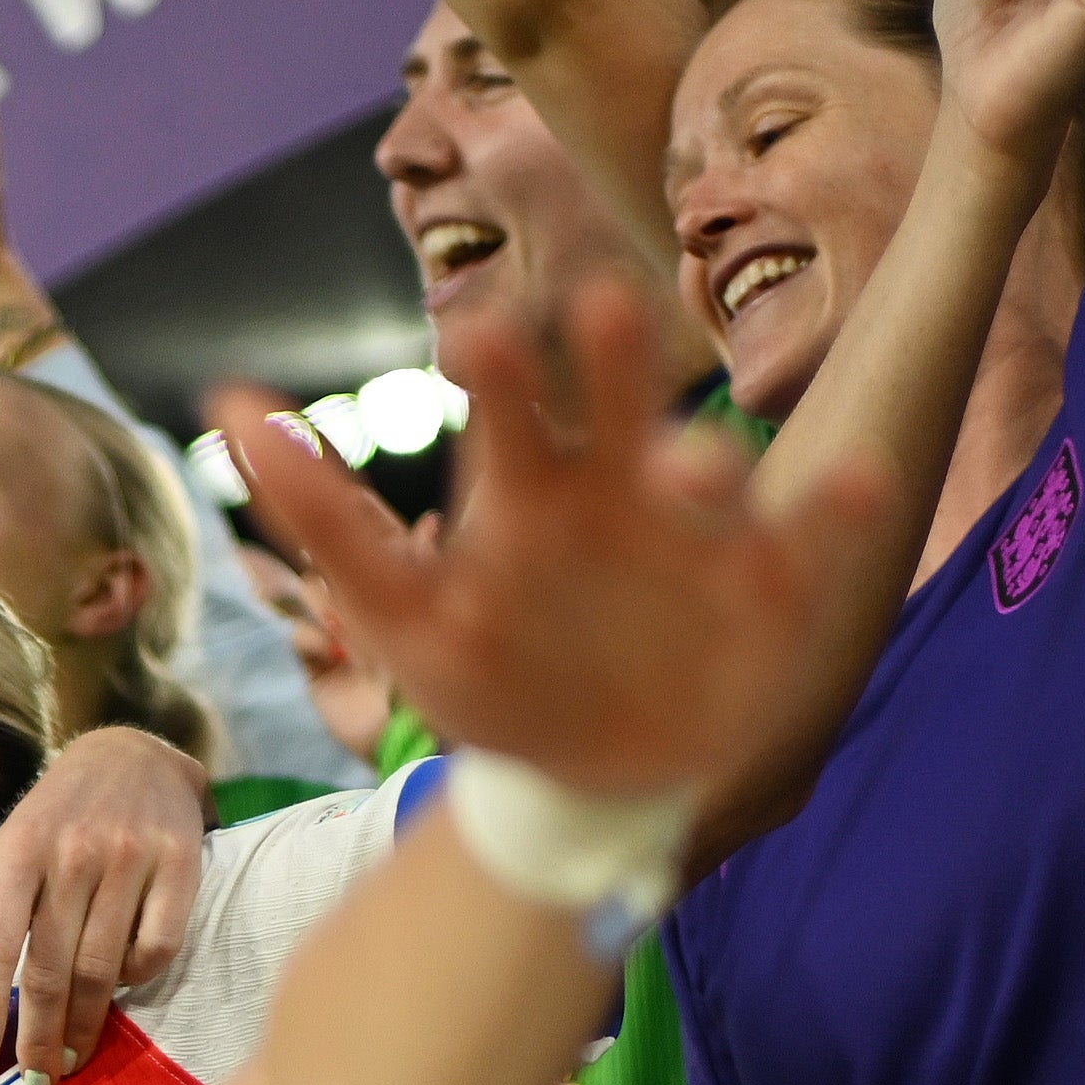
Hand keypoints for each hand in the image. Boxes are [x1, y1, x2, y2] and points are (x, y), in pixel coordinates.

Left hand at [0, 724, 209, 1079]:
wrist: (133, 755)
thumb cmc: (54, 817)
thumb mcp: (1, 855)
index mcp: (19, 853)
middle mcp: (72, 854)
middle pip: (51, 967)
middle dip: (39, 1036)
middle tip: (35, 1081)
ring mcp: (129, 858)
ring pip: (104, 967)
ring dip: (87, 1025)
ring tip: (72, 1060)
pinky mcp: (181, 864)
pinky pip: (157, 947)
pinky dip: (138, 978)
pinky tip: (122, 990)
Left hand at [222, 275, 903, 807]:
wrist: (588, 775)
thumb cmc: (491, 673)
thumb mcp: (391, 607)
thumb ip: (317, 508)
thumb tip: (227, 399)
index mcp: (535, 488)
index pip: (514, 410)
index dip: (500, 374)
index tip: (472, 332)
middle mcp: (625, 490)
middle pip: (621, 410)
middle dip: (612, 367)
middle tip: (595, 309)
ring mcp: (703, 537)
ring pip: (715, 474)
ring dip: (707, 462)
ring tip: (690, 472)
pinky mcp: (774, 588)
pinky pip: (814, 541)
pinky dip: (838, 513)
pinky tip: (856, 487)